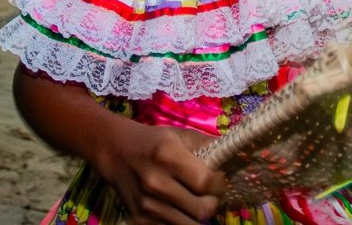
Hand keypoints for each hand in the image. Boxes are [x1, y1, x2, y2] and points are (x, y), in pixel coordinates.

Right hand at [93, 121, 225, 224]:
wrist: (114, 151)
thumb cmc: (153, 141)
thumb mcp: (181, 135)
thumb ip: (208, 147)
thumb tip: (238, 156)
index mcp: (167, 156)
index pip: (206, 182)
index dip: (219, 185)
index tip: (219, 181)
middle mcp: (155, 182)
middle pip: (201, 210)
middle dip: (213, 204)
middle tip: (210, 195)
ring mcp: (146, 205)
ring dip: (199, 217)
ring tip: (198, 203)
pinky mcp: (139, 220)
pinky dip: (183, 222)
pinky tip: (181, 210)